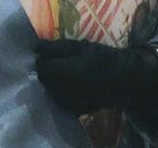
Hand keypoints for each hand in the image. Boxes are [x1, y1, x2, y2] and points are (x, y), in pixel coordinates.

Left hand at [36, 39, 157, 120]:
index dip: (43, 59)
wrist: (123, 81)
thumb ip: (56, 47)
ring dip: (52, 81)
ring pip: (49, 90)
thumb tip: (34, 46)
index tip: (48, 53)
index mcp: (69, 73)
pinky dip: (59, 90)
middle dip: (47, 70)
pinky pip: (58, 98)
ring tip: (64, 72)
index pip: (42, 67)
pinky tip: (70, 83)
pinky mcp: (74, 110)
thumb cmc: (102, 58)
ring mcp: (71, 103)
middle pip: (44, 79)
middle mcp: (67, 91)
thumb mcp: (79, 46)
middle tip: (57, 61)